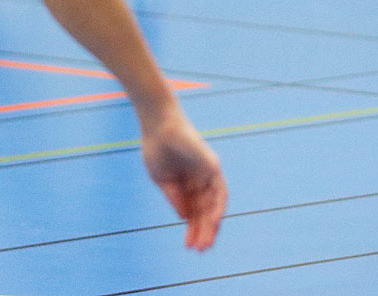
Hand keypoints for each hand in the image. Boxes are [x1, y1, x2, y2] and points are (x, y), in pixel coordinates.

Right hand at [139, 107, 226, 250]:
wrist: (158, 127)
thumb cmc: (158, 150)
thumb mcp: (164, 181)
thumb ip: (176, 199)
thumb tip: (186, 219)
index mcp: (188, 185)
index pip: (196, 212)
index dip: (194, 229)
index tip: (189, 247)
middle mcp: (201, 181)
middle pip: (207, 211)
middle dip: (204, 231)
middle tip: (201, 251)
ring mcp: (208, 173)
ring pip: (214, 204)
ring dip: (212, 224)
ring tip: (206, 243)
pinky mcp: (212, 165)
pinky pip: (219, 189)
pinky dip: (218, 205)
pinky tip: (214, 220)